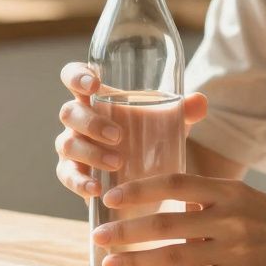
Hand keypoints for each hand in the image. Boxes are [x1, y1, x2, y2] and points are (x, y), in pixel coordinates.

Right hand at [55, 62, 207, 198]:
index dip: (76, 76)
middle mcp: (79, 118)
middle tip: (119, 136)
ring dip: (91, 153)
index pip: (74, 76)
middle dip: (91, 123)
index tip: (93, 84)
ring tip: (118, 163)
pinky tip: (96, 189)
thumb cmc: (149, 135)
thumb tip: (199, 102)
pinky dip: (79, 182)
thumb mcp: (168, 122)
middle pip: (69, 112)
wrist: (141, 173)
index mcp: (97, 97)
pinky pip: (66, 175)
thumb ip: (184, 111)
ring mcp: (72, 145)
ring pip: (67, 144)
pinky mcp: (72, 172)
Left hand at [90, 174, 265, 265]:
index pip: (174, 182)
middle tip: (99, 236)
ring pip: (173, 255)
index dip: (139, 189)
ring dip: (137, 261)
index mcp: (229, 190)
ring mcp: (236, 248)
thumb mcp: (246, 197)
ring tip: (111, 264)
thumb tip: (165, 205)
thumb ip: (208, 199)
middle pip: (165, 222)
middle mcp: (229, 216)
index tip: (111, 198)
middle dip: (126, 230)